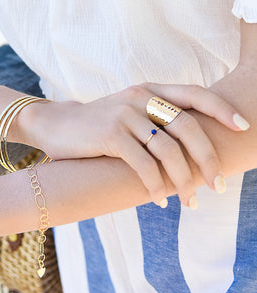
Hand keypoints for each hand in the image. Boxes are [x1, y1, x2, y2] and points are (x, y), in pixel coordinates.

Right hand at [24, 83, 248, 207]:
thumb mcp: (127, 112)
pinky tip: (158, 200)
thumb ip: (153, 118)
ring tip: (188, 202)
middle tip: (217, 186)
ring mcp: (124, 114)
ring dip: (183, 181)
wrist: (55, 124)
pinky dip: (155, 186)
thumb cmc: (95, 125)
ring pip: (168, 150)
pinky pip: (143, 165)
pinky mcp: (109, 135)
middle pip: (188, 127)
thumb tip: (188, 145)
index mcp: (148, 90)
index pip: (195, 94)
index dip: (222, 109)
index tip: (242, 127)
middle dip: (207, 160)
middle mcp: (139, 97)